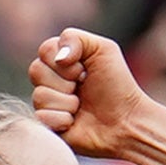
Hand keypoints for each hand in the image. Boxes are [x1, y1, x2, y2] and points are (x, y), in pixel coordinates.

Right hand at [29, 27, 153, 159]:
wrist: (129, 123)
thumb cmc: (119, 86)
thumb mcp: (104, 50)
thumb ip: (75, 38)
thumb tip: (58, 57)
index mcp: (60, 60)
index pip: (44, 51)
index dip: (65, 62)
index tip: (85, 71)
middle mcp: (51, 80)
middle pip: (36, 71)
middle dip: (65, 82)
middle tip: (83, 88)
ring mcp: (49, 103)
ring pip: (39, 96)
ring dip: (67, 102)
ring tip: (82, 107)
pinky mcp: (50, 126)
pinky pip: (41, 117)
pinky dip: (62, 119)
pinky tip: (75, 122)